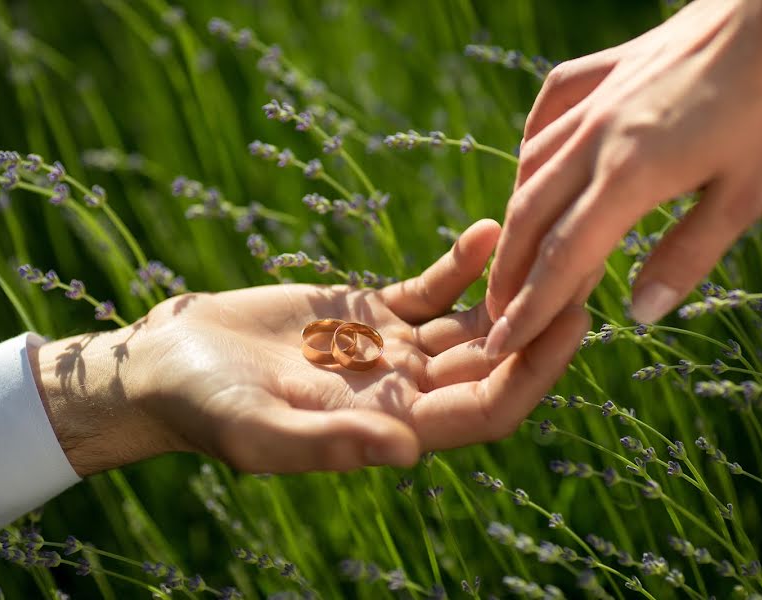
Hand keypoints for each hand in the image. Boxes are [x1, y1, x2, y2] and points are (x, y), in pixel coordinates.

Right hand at [30, 220, 589, 474]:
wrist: (174, 362)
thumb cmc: (206, 408)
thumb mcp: (260, 431)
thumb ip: (332, 443)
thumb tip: (409, 452)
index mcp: (390, 425)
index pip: (486, 409)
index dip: (535, 373)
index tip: (574, 320)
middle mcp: (403, 390)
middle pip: (493, 361)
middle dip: (541, 319)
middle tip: (588, 264)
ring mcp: (390, 350)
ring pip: (471, 324)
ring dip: (511, 288)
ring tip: (553, 239)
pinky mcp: (367, 312)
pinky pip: (429, 289)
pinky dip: (458, 264)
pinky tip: (485, 228)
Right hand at [485, 0, 761, 358]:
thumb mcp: (750, 192)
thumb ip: (688, 254)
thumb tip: (640, 311)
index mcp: (631, 173)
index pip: (562, 257)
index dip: (530, 308)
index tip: (504, 345)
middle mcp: (596, 136)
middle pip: (530, 218)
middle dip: (508, 274)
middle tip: (496, 315)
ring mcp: (594, 99)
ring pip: (530, 171)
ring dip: (515, 223)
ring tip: (513, 260)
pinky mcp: (602, 70)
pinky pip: (546, 116)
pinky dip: (531, 154)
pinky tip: (532, 170)